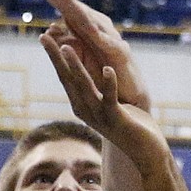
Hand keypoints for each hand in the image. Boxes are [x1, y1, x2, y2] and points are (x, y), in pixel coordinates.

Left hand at [35, 0, 149, 111]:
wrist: (130, 94)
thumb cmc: (104, 72)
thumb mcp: (81, 56)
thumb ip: (67, 40)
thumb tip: (51, 28)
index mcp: (82, 25)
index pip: (62, 0)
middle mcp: (95, 26)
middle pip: (72, 4)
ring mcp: (108, 37)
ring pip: (88, 19)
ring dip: (74, 4)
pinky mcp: (119, 53)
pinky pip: (107, 44)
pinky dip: (98, 36)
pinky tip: (89, 27)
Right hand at [42, 33, 167, 178]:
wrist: (146, 153)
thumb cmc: (130, 126)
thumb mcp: (108, 106)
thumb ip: (96, 92)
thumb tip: (86, 75)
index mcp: (82, 105)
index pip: (65, 78)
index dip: (54, 58)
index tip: (44, 37)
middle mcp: (86, 110)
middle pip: (68, 81)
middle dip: (56, 58)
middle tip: (44, 36)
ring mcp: (100, 116)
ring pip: (84, 88)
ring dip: (76, 67)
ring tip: (67, 47)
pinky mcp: (117, 120)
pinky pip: (110, 100)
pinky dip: (109, 84)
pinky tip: (107, 69)